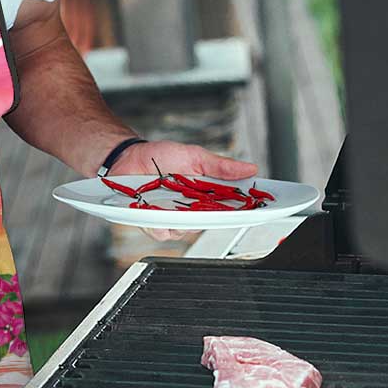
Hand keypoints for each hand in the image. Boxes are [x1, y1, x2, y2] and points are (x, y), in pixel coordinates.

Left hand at [111, 140, 258, 242]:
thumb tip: (250, 168)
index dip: (246, 210)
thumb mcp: (194, 156)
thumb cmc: (160, 156)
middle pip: (210, 223)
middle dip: (215, 217)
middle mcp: (191, 210)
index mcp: (205, 195)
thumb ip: (220, 166)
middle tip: (215, 206)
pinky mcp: (152, 223)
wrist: (128, 157)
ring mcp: (172, 218)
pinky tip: (157, 212)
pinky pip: (161, 232)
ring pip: (186, 231)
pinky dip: (160, 223)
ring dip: (183, 219)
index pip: (230, 207)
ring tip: (177, 203)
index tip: (259, 208)